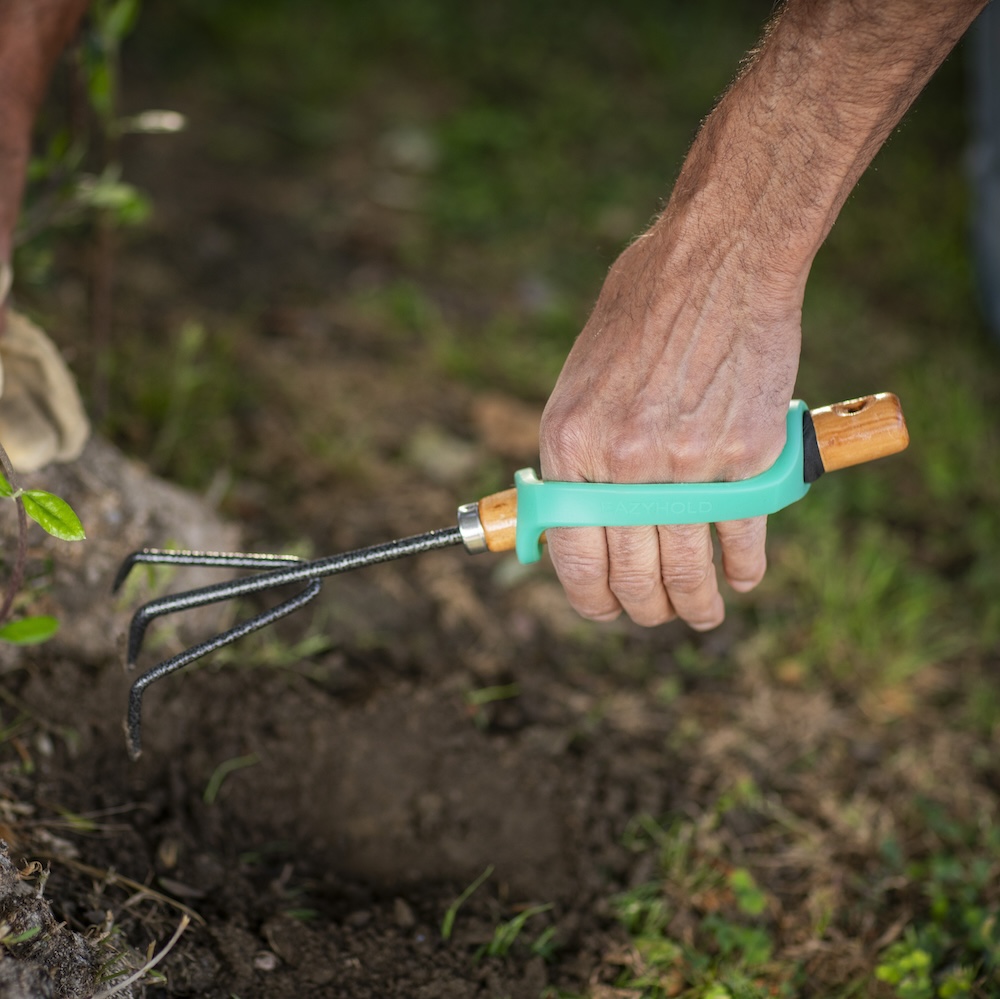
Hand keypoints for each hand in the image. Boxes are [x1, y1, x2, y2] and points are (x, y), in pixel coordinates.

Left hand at [539, 210, 803, 629]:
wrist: (718, 260)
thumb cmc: (642, 310)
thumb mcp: (581, 379)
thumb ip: (579, 453)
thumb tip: (572, 513)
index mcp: (571, 444)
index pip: (572, 555)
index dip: (588, 597)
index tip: (603, 609)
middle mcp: (623, 465)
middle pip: (632, 575)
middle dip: (643, 609)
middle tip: (653, 613)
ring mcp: (687, 466)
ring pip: (688, 569)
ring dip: (695, 604)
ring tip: (700, 614)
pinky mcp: (745, 459)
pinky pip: (743, 538)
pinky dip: (744, 568)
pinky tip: (741, 578)